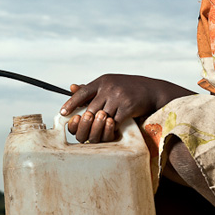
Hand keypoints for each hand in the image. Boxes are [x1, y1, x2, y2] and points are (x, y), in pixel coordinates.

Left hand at [60, 74, 191, 143]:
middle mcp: (109, 87)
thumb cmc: (128, 88)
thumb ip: (92, 88)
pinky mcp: (128, 108)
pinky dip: (111, 128)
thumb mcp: (110, 83)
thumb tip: (72, 88)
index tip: (62, 113)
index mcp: (103, 81)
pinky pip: (114, 122)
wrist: (152, 90)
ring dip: (98, 127)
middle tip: (80, 129)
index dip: (71, 103)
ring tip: (93, 134)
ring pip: (101, 117)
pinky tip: (109, 132)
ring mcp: (118, 97)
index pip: (82, 92)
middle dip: (85, 121)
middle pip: (90, 109)